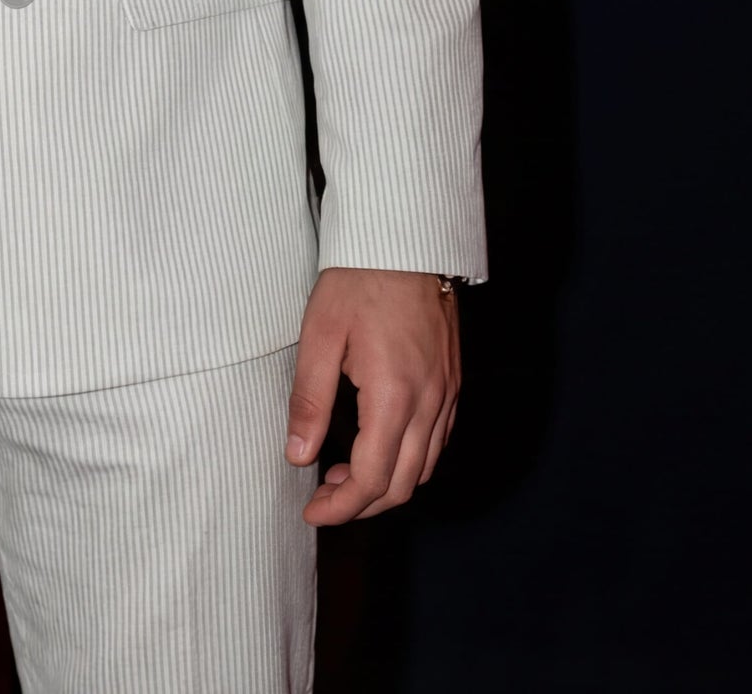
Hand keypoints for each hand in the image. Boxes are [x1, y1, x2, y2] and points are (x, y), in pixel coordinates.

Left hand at [287, 266, 459, 524]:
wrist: (404, 239)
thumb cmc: (358, 281)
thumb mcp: (319, 335)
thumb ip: (309, 400)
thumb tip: (297, 456)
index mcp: (394, 396)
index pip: (373, 479)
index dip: (341, 507)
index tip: (312, 512)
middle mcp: (430, 402)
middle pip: (404, 485)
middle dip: (362, 503)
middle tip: (323, 496)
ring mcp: (447, 393)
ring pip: (426, 467)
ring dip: (388, 484)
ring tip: (344, 472)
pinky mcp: (453, 381)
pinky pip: (438, 441)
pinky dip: (411, 460)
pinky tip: (380, 445)